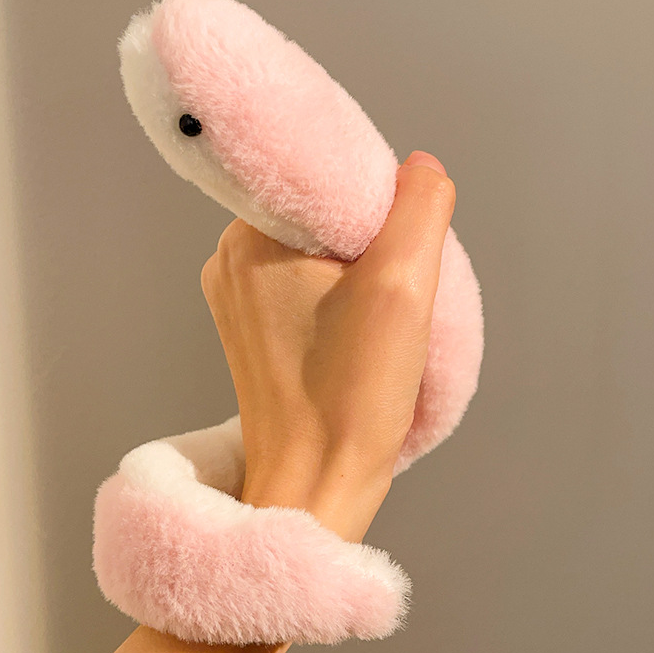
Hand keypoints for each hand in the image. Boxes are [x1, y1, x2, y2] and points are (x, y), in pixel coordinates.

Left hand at [201, 151, 454, 541]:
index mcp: (251, 236)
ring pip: (316, 251)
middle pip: (321, 214)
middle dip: (370, 240)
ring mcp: (236, 296)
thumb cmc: (350, 397)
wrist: (313, 484)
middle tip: (394, 287)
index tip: (404, 235)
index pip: (324, 177)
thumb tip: (421, 168)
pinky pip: (303, 286)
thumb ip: (419, 209)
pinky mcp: (251, 328)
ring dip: (357, 271)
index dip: (379, 197)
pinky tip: (356, 333)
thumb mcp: (402, 288)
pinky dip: (339, 297)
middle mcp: (232, 259)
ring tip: (375, 318)